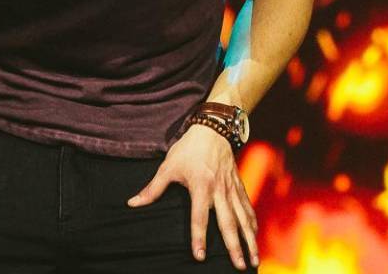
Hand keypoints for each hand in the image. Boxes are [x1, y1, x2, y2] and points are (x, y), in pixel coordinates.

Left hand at [127, 123, 257, 268]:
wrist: (214, 128)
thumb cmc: (189, 148)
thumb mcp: (169, 166)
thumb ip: (153, 188)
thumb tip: (132, 203)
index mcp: (201, 187)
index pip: (199, 217)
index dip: (198, 237)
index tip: (199, 256)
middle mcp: (219, 190)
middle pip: (228, 223)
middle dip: (234, 246)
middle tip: (240, 266)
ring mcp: (231, 188)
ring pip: (243, 218)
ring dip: (249, 239)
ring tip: (253, 259)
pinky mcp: (238, 185)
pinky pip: (247, 206)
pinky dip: (252, 222)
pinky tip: (255, 236)